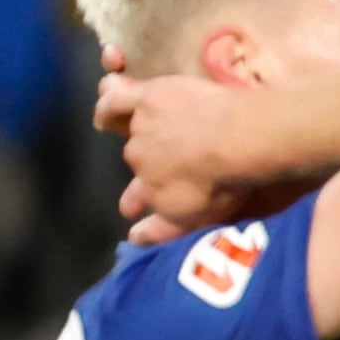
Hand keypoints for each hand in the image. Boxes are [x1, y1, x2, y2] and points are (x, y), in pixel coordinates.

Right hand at [96, 63, 250, 240]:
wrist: (236, 139)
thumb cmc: (223, 182)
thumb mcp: (194, 218)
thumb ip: (161, 231)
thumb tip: (133, 239)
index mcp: (151, 190)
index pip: (136, 197)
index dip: (135, 201)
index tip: (133, 207)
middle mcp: (139, 161)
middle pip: (137, 161)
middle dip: (147, 163)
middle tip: (166, 158)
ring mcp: (141, 129)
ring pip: (131, 132)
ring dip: (139, 134)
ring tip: (143, 135)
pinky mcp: (147, 100)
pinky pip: (115, 101)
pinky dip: (107, 107)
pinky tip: (104, 114)